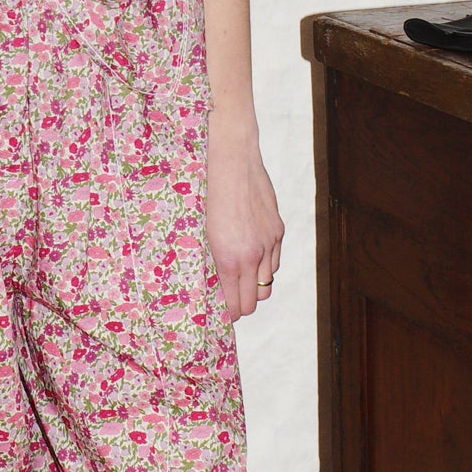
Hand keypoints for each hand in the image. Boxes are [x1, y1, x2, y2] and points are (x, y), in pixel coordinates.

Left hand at [205, 117, 283, 322]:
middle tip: (226, 301)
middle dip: (239, 305)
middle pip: (253, 302)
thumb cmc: (203, 190)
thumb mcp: (195, 231)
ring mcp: (269, 242)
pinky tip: (248, 257)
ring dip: (252, 286)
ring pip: (266, 283)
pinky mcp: (276, 228)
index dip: (226, 315)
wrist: (229, 156)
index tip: (217, 314)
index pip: (236, 307)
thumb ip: (205, 261)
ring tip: (236, 279)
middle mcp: (254, 255)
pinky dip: (263, 266)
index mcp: (230, 259)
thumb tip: (204, 284)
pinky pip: (274, 261)